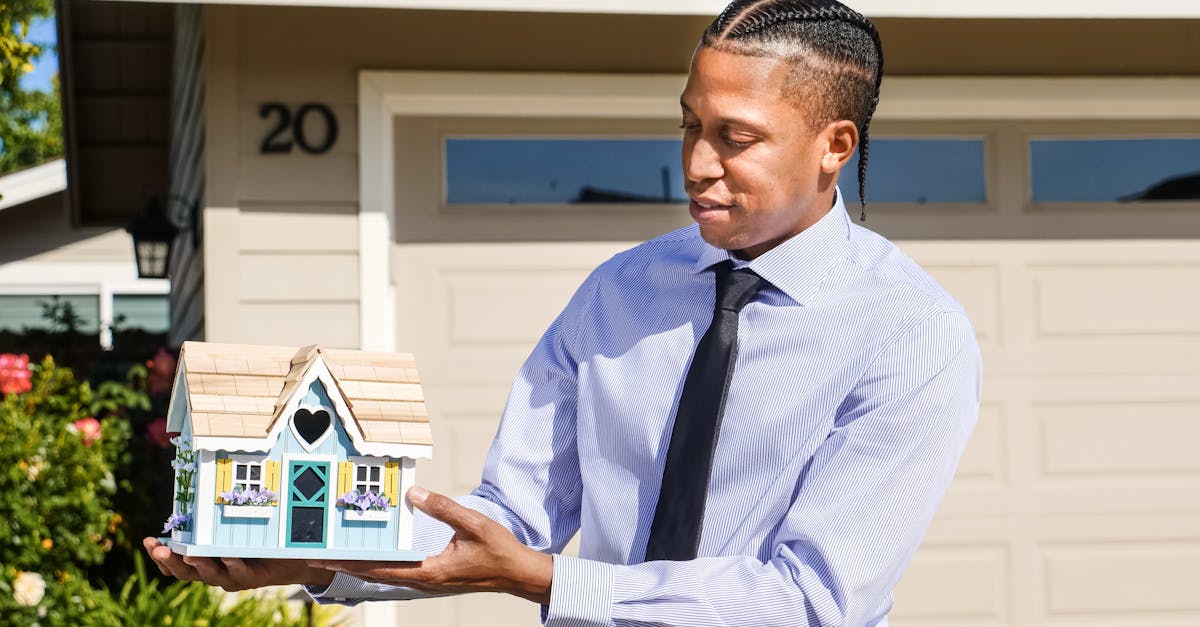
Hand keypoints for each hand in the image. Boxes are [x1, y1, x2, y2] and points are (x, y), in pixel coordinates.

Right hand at [142, 537, 334, 590]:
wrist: (285, 560)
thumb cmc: (252, 542)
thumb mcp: (228, 531)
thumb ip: (211, 521)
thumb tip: (194, 491)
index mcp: (203, 562)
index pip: (174, 564)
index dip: (159, 556)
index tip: (147, 540)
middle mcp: (213, 572)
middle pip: (186, 572)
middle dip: (170, 561)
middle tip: (159, 550)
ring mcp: (230, 577)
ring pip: (209, 575)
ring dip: (199, 564)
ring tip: (189, 553)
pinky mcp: (250, 578)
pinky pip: (239, 572)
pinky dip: (233, 564)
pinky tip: (227, 554)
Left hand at [309, 486, 552, 604]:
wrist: (518, 574)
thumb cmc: (499, 551)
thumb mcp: (473, 524)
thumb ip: (443, 508)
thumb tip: (414, 493)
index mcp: (431, 571)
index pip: (382, 568)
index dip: (351, 563)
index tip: (325, 558)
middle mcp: (425, 580)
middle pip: (378, 574)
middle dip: (348, 565)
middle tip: (318, 557)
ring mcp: (430, 580)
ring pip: (388, 575)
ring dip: (364, 566)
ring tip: (340, 556)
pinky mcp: (435, 577)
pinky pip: (401, 572)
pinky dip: (383, 565)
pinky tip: (377, 557)